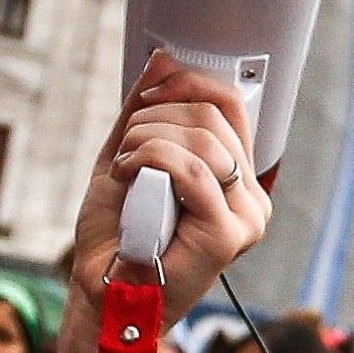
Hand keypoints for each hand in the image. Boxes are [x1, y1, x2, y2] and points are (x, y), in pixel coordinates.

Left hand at [62, 55, 271, 328]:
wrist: (102, 294)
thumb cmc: (116, 237)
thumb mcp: (128, 158)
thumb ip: (145, 112)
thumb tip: (163, 58)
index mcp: (237, 181)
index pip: (231, 106)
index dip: (188, 84)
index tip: (146, 98)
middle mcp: (251, 199)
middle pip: (214, 116)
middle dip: (156, 116)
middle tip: (127, 144)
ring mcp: (245, 219)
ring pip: (202, 140)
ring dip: (147, 139)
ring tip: (123, 166)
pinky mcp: (226, 235)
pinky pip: (193, 171)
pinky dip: (150, 160)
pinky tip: (125, 177)